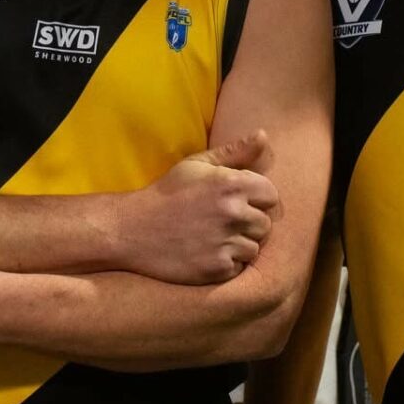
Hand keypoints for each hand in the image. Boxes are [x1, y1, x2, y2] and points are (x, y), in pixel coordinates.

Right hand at [117, 130, 281, 284]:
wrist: (132, 229)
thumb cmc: (168, 194)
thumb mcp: (197, 165)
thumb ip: (235, 151)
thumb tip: (263, 135)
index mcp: (231, 184)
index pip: (271, 195)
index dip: (255, 199)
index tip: (234, 202)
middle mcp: (232, 213)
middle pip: (264, 224)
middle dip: (247, 223)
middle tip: (219, 222)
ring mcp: (225, 243)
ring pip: (254, 248)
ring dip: (238, 245)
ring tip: (212, 238)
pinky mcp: (217, 268)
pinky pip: (239, 267)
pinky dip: (226, 263)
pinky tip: (205, 253)